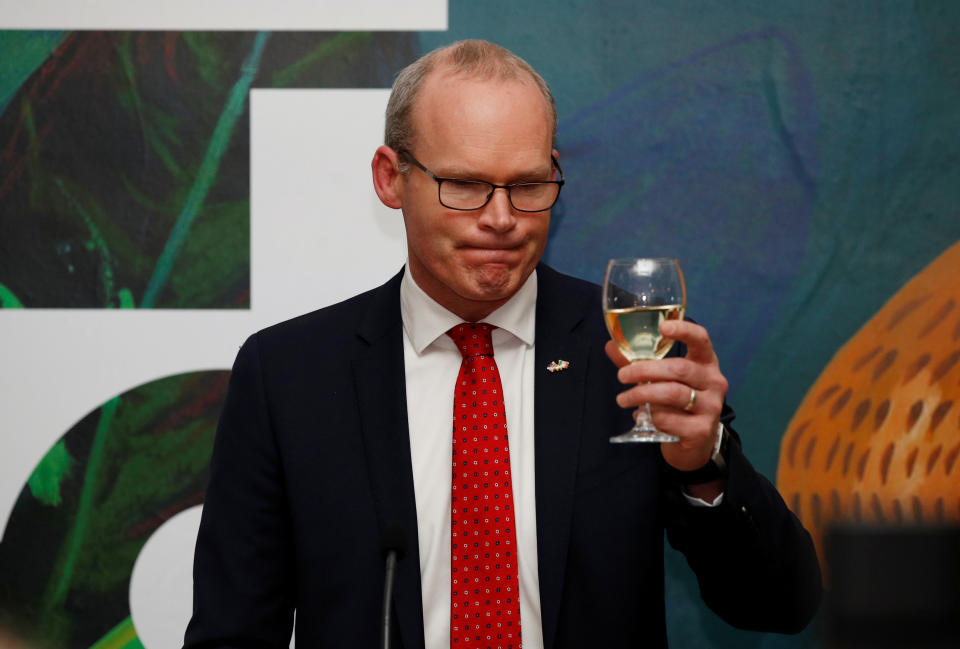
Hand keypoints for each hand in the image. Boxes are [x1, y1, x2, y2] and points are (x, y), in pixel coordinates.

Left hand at [604, 319, 727, 471]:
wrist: (695, 443)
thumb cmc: (677, 403)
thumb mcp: (662, 380)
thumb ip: (639, 362)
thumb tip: (611, 345)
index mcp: (706, 363)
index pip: (701, 340)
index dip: (684, 330)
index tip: (663, 327)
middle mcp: (714, 382)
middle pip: (678, 368)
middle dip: (645, 370)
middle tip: (622, 376)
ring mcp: (711, 407)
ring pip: (672, 394)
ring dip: (641, 394)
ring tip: (622, 398)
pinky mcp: (701, 430)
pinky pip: (668, 418)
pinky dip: (650, 416)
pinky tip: (642, 416)